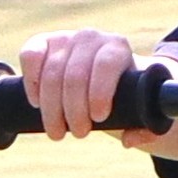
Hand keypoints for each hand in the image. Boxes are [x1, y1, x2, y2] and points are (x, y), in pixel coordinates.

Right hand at [15, 28, 177, 152]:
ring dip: (51, 108)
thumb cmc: (125, 97)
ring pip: (51, 73)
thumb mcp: (143, 112)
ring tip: (57, 132)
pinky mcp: (42, 43)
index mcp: (118, 48)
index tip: (99, 118)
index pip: (106, 64)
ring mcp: (65, 38)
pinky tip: (37, 103)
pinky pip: (30, 55)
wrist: (105, 78)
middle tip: (79, 134)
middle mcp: (91, 37)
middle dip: (74, 110)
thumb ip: (146, 129)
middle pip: (75, 75)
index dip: (100, 92)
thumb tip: (127, 140)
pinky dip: (31, 82)